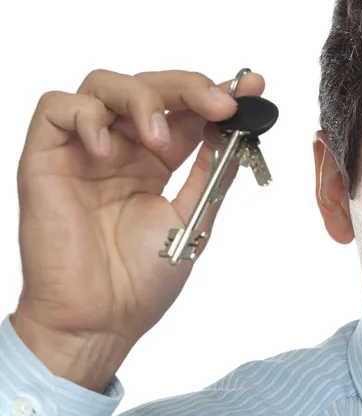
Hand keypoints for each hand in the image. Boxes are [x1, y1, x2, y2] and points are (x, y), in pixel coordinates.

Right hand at [12, 68, 264, 390]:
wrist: (101, 320)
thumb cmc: (141, 281)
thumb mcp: (191, 220)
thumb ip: (210, 176)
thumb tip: (236, 137)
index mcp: (154, 166)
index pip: (183, 113)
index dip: (214, 95)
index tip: (253, 87)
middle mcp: (121, 152)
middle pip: (149, 88)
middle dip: (188, 87)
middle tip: (220, 103)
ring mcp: (84, 153)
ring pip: (104, 86)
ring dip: (141, 98)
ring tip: (161, 136)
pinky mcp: (45, 160)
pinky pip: (56, 109)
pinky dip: (86, 116)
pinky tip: (108, 148)